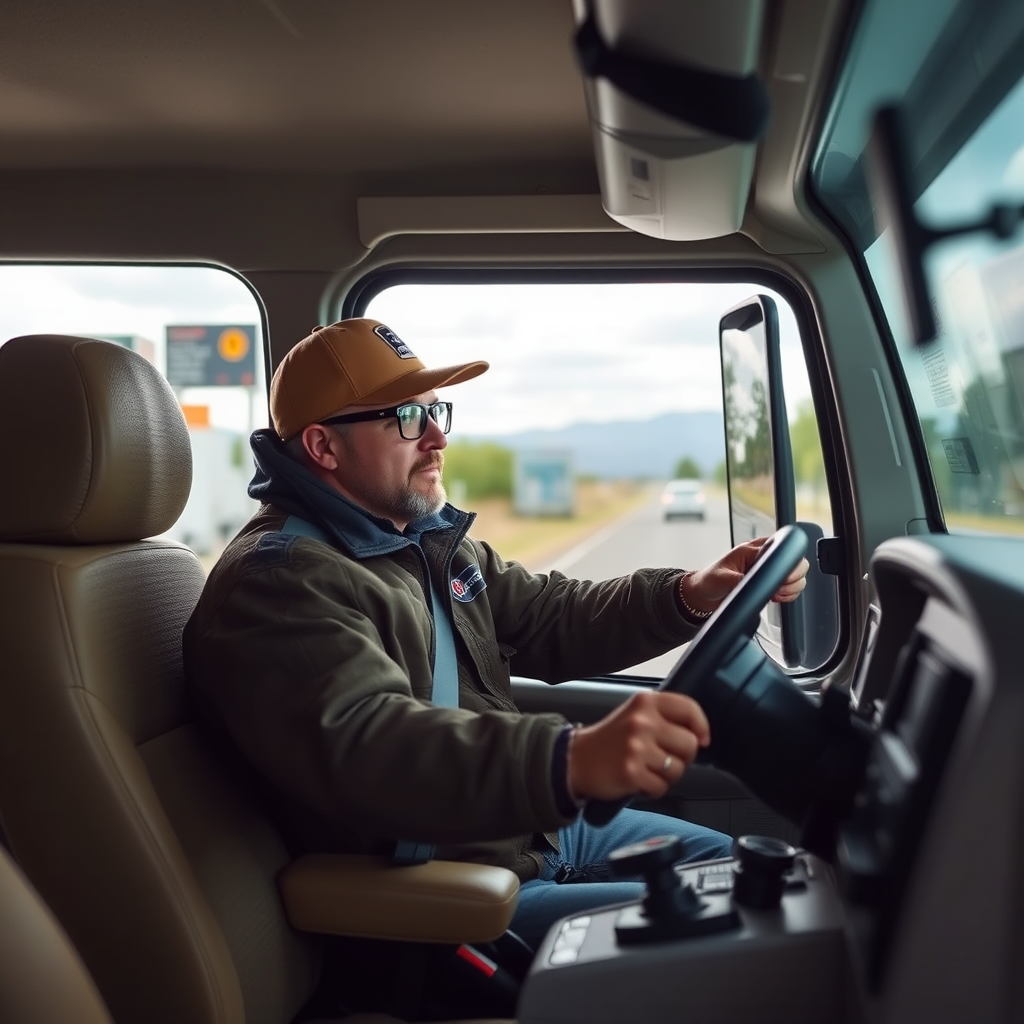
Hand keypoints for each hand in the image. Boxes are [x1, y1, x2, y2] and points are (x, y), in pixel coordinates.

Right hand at [567, 691, 709, 801]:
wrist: (578, 759)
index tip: (701, 738)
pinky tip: (639, 779)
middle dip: (682, 756)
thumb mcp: (637, 714)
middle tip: (664, 757)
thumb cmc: (612, 738)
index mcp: (646, 702)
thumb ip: (665, 717)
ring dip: (667, 775)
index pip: (689, 709)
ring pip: (678, 768)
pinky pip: (661, 787)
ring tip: (648, 768)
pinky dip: (653, 789)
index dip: (701, 727)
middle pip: (690, 744)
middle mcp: (642, 721)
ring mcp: (636, 747)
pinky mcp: (631, 772)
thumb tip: (701, 735)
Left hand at [681, 537, 808, 614]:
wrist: (704, 594)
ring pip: (797, 576)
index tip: (782, 579)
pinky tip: (776, 598)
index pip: (783, 549)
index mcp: (753, 549)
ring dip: (792, 588)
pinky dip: (789, 595)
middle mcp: (764, 557)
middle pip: (797, 562)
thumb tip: (754, 583)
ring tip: (776, 595)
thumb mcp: (723, 579)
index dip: (788, 565)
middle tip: (779, 589)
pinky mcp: (770, 583)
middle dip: (793, 578)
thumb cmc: (711, 581)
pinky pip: (791, 588)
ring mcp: (768, 570)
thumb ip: (740, 580)